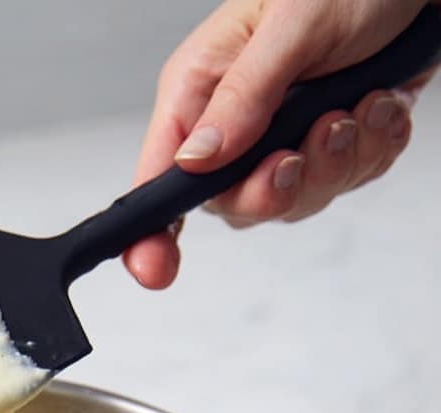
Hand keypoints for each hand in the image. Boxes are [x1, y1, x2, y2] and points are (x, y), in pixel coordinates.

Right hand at [125, 0, 435, 289]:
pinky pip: (344, 182)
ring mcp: (280, 140)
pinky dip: (373, 149)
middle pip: (234, 204)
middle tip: (313, 141)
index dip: (151, 231)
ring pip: (294, 201)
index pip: (160, 177)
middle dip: (281, 186)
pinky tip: (379, 103)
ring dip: (339, 161)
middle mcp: (234, 123)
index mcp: (202, 88)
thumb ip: (242, 97)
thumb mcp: (290, 24)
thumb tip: (195, 160)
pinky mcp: (327, 148)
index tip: (155, 269)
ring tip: (359, 106)